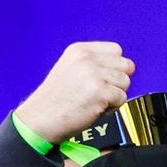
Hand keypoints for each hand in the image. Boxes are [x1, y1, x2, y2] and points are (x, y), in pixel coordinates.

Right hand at [13, 41, 133, 143]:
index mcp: (80, 50)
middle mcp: (87, 59)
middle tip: (99, 91)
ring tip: (95, 100)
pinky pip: (122, 99)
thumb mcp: (71, 68)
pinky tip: (95, 109)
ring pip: (125, 82)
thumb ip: (94, 63)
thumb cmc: (56, 99)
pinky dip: (112, 107)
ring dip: (115, 95)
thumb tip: (125, 67)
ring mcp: (94, 75)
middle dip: (117, 80)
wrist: (41, 118)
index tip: (103, 78)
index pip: (116, 49)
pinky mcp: (100, 93)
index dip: (115, 66)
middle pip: (125, 65)